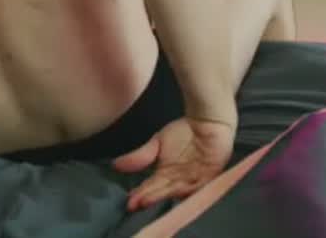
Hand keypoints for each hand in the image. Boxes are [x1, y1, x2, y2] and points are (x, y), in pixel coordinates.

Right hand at [113, 116, 235, 211]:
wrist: (207, 120)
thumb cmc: (184, 131)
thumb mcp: (157, 143)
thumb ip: (140, 156)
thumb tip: (115, 165)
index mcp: (166, 175)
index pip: (151, 187)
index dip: (140, 194)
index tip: (129, 202)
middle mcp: (179, 181)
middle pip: (162, 192)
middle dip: (150, 198)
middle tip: (136, 205)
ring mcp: (194, 180)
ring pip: (177, 191)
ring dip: (164, 196)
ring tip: (150, 200)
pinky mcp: (209, 176)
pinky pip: (198, 186)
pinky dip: (187, 190)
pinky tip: (176, 193)